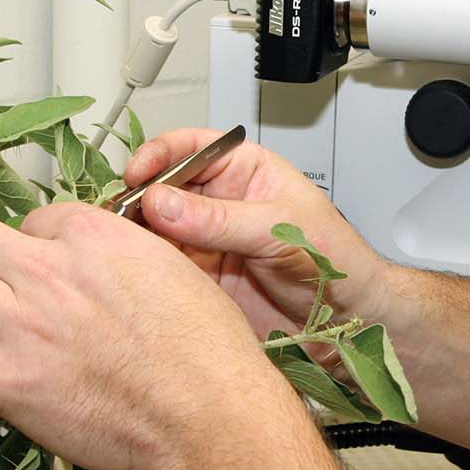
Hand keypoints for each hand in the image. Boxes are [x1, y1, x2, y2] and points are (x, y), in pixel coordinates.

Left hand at [0, 206, 286, 469]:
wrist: (208, 416)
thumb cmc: (208, 350)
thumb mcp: (175, 269)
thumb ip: (124, 254)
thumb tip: (98, 260)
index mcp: (92, 234)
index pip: (33, 216)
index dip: (32, 240)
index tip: (40, 263)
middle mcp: (47, 270)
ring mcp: (20, 326)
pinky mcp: (5, 383)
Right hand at [125, 129, 388, 339]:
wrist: (350, 320)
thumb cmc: (336, 261)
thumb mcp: (280, 230)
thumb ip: (221, 219)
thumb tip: (162, 201)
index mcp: (245, 171)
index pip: (191, 148)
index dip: (159, 156)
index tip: (137, 174)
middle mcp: (220, 202)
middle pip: (163, 189)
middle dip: (138, 199)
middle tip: (119, 217)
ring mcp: (207, 241)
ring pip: (156, 230)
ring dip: (137, 236)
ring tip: (122, 246)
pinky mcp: (200, 279)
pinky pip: (163, 268)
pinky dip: (145, 269)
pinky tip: (136, 273)